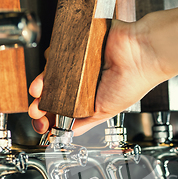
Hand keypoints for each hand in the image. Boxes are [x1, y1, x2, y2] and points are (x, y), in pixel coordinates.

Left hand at [28, 18, 169, 135]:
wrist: (141, 55)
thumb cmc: (133, 82)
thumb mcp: (104, 112)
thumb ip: (84, 123)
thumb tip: (66, 133)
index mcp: (90, 98)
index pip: (63, 110)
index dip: (50, 118)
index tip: (42, 124)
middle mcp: (84, 81)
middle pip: (53, 92)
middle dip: (40, 102)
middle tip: (35, 109)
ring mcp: (80, 62)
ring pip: (52, 72)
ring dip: (41, 81)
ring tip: (39, 88)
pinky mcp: (78, 45)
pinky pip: (59, 49)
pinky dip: (52, 57)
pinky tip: (52, 66)